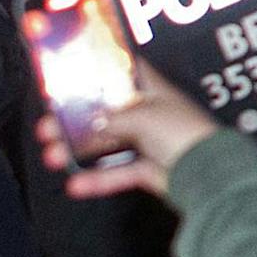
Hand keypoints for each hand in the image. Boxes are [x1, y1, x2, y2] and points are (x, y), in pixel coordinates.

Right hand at [35, 62, 215, 200]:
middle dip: (75, 119)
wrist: (207, 174)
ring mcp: (147, 142)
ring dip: (78, 150)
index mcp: (152, 91)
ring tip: (52, 153)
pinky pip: (116, 173)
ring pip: (106, 144)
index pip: (124, 73)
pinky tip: (74, 184)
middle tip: (49, 124)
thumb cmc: (185, 133)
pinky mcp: (147, 170)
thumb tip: (93, 122)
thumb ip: (114, 118)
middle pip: (106, 113)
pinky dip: (96, 179)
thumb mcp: (144, 116)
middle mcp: (149, 114)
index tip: (74, 74)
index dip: (101, 72)